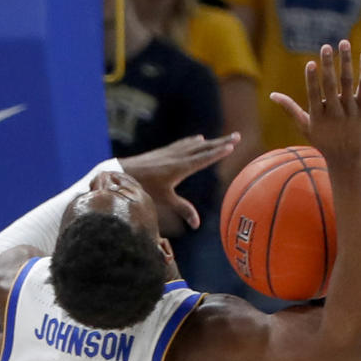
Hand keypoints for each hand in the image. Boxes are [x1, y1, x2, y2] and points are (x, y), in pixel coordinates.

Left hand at [119, 132, 239, 230]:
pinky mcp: (164, 152)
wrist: (122, 173)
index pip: (204, 158)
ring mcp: (171, 152)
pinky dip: (194, 141)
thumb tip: (197, 224)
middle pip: (204, 148)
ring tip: (224, 138)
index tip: (232, 146)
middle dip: (221, 142)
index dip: (218, 152)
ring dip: (211, 141)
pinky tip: (198, 139)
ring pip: (195, 144)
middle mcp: (177, 156)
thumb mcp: (163, 201)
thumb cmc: (144, 189)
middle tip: (237, 136)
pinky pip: (183, 144)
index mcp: (180, 167)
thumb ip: (182, 209)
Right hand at [270, 40, 360, 166]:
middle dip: (328, 66)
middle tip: (326, 46)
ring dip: (346, 62)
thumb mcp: (304, 126)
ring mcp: (349, 112)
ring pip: (348, 83)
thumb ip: (289, 108)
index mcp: (318, 118)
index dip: (312, 80)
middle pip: (331, 86)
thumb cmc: (322, 142)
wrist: (347, 160)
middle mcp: (334, 114)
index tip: (311, 64)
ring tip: (343, 42)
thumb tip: (272, 95)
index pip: (314, 95)